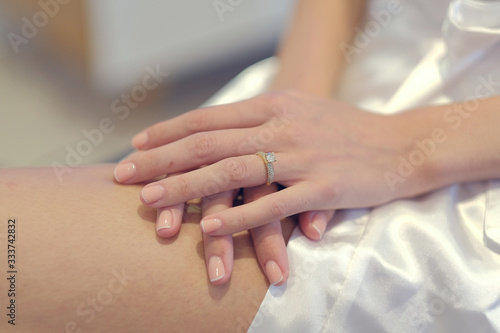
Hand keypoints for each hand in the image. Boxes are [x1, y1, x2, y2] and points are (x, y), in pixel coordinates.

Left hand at [114, 90, 417, 243]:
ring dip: (188, 188)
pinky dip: (240, 216)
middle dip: (161, 161)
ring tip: (152, 204)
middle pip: (209, 144)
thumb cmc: (347, 129)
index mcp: (274, 105)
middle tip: (124, 176)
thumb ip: (262, 118)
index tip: (138, 147)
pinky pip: (274, 203)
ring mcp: (301, 157)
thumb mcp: (301, 110)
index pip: (209, 118)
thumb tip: (222, 132)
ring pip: (233, 172)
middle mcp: (282, 126)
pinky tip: (211, 228)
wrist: (402, 143)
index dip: (170, 132)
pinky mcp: (323, 186)